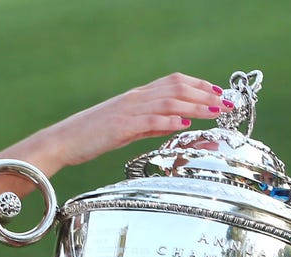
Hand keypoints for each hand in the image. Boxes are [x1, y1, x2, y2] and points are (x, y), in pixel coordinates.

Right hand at [40, 73, 232, 168]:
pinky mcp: (121, 126)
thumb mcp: (127, 129)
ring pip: (169, 101)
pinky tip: (184, 123)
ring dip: (195, 105)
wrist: (64, 140)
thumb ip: (151, 124)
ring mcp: (128, 111)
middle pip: (177, 88)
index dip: (198, 85)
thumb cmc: (93, 136)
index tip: (218, 93)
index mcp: (137, 97)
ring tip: (214, 112)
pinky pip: (149, 120)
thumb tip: (176, 123)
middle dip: (205, 94)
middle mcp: (136, 98)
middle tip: (226, 102)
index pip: (174, 82)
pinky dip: (169, 120)